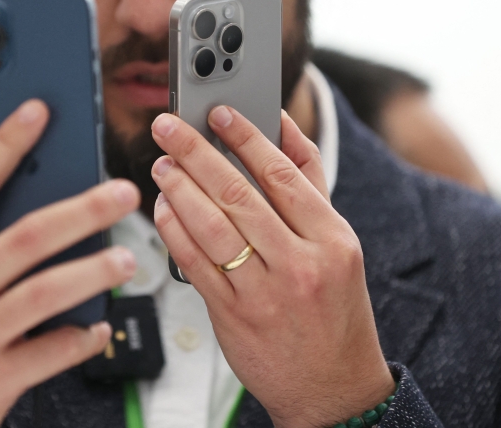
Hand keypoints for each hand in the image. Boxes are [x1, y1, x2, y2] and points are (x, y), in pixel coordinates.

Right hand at [0, 100, 139, 427]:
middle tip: (125, 192)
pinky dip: (82, 337)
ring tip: (127, 259)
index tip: (40, 110)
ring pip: (45, 292)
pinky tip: (101, 326)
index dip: (6, 145)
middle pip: (25, 236)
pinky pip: (51, 352)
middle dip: (82, 209)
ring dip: (93, 271)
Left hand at [151, 107, 392, 427]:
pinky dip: (174, 232)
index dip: (245, 136)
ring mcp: (267, 293)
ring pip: (213, 227)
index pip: (282, 173)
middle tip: (169, 127)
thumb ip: (310, 184)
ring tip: (161, 165)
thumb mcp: (339, 245)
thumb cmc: (334, 308)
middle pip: (239, 194)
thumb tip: (281, 125)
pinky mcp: (235, 318)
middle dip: (197, 153)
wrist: (333, 389)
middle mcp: (301, 264)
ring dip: (179, 189)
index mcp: (332, 239)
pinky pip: (196, 266)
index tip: (218, 112)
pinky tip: (162, 210)